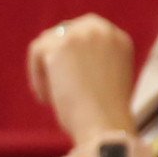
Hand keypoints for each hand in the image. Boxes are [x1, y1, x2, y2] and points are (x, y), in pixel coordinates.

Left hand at [29, 15, 139, 149]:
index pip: (87, 33)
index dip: (71, 55)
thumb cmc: (105, 117)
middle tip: (51, 83)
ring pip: (49, 41)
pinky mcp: (63, 43)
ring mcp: (84, 33)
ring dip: (45, 68)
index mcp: (120, 41)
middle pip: (66, 30)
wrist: (105, 125)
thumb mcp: (107, 83)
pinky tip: (45, 98)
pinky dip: (37, 75)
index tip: (67, 78)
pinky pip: (37, 51)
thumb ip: (93, 66)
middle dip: (55, 55)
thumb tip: (65, 65)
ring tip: (50, 97)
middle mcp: (104, 31)